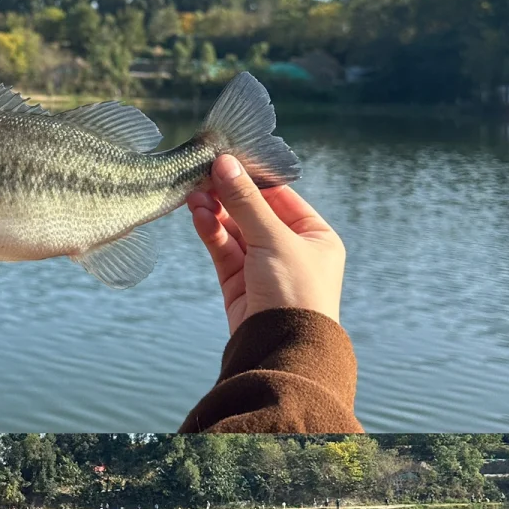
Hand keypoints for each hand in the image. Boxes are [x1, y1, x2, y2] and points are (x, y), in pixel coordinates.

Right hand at [188, 154, 344, 337]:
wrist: (281, 349)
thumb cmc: (295, 291)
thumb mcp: (274, 239)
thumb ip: (245, 201)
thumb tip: (225, 163)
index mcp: (315, 237)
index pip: (280, 196)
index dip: (252, 178)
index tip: (226, 159)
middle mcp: (291, 250)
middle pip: (254, 212)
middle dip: (228, 194)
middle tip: (201, 173)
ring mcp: (263, 268)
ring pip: (235, 230)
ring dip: (215, 211)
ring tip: (193, 193)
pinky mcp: (239, 284)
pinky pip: (224, 250)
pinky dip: (211, 232)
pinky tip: (198, 214)